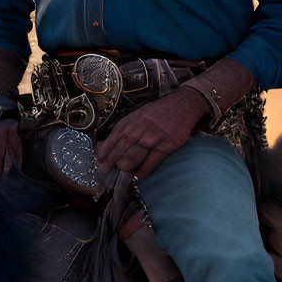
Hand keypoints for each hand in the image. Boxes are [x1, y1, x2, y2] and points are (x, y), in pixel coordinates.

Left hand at [95, 89, 211, 178]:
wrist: (183, 105)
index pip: (112, 139)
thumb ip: (124, 129)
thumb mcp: (138, 114)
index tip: (98, 161)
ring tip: (120, 174)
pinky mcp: (166, 145)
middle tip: (104, 172)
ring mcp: (153, 138)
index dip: (104, 152)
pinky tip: (138, 176)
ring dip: (125, 168)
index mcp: (131, 121)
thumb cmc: (159, 111)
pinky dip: (143, 171)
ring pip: (133, 157)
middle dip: (110, 163)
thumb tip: (106, 144)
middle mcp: (140, 130)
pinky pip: (151, 162)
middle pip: (120, 150)